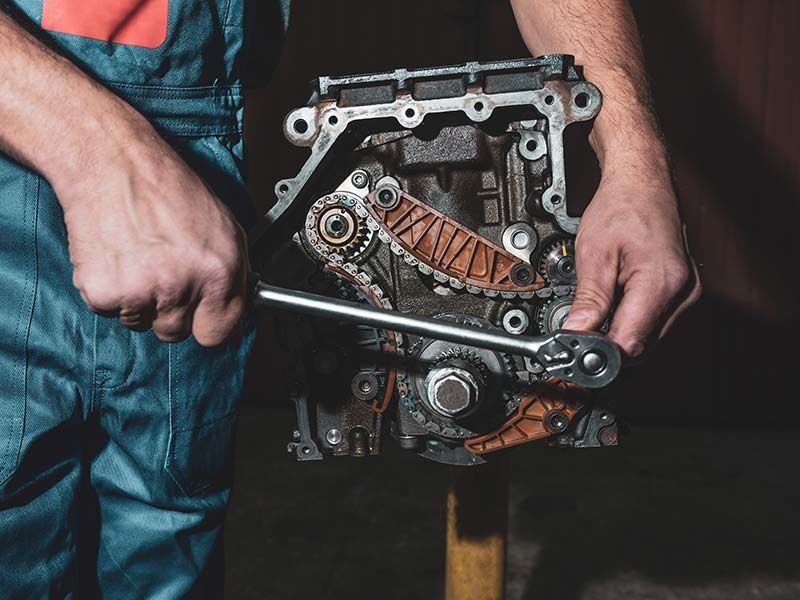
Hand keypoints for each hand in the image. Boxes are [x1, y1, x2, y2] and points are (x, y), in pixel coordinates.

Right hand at [55, 120, 247, 346]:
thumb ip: (234, 273)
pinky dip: (111, 291)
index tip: (203, 317)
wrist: (112, 163)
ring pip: (142, 323)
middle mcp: (182, 286)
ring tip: (139, 257)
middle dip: (172, 310)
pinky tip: (118, 257)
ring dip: (140, 300)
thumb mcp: (224, 226)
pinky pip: (110, 311)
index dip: (210, 325)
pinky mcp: (103, 292)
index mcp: (219, 271)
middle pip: (177, 332)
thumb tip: (237, 305)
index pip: (219, 334)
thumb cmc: (167, 188)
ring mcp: (141, 292)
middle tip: (163, 271)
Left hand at [562, 159, 700, 356]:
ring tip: (594, 312)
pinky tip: (613, 305)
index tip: (574, 351)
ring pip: (647, 339)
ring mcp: (686, 294)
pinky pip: (654, 323)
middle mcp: (682, 293)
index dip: (598, 353)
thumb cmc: (623, 207)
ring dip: (618, 334)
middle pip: (640, 347)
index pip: (630, 343)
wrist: (642, 183)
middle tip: (576, 333)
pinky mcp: (682, 294)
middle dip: (606, 346)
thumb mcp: (594, 254)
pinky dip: (630, 322)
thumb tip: (574, 335)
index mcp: (661, 282)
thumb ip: (588, 300)